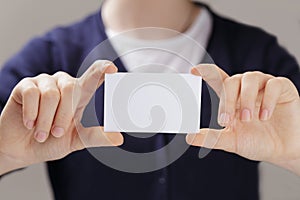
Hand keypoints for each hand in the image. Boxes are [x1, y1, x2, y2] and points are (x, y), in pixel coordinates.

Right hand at [0, 60, 122, 174]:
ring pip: (51, 94)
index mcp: (81, 94)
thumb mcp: (77, 140)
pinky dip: (31, 113)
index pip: (94, 76)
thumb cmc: (53, 141)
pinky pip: (32, 94)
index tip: (112, 68)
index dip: (102, 70)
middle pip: (71, 88)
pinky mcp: (26, 85)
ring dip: (46, 119)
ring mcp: (45, 83)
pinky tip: (29, 123)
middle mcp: (64, 84)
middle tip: (57, 133)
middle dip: (64, 115)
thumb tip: (119, 139)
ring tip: (42, 133)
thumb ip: (96, 137)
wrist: (23, 148)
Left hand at [186, 64, 299, 174]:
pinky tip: (265, 116)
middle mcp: (246, 88)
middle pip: (231, 81)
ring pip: (250, 79)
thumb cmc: (257, 142)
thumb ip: (212, 138)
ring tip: (249, 119)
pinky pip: (273, 84)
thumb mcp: (232, 141)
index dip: (206, 72)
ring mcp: (264, 86)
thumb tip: (189, 138)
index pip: (218, 78)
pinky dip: (268, 100)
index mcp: (232, 98)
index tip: (193, 70)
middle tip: (228, 120)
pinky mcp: (283, 88)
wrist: (284, 150)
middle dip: (227, 100)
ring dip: (247, 99)